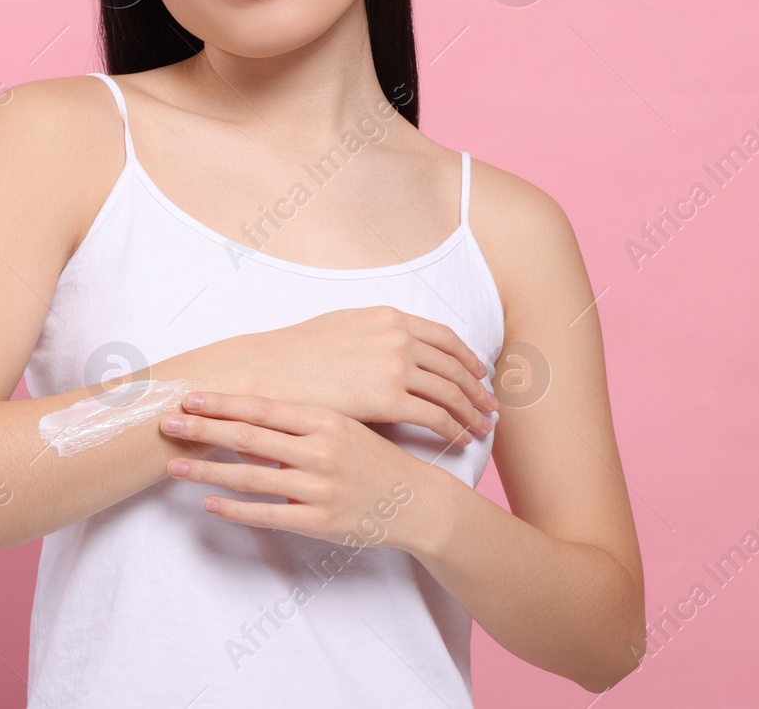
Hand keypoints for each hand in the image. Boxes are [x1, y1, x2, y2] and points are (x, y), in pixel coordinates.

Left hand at [159, 390, 449, 552]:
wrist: (416, 501)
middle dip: (203, 429)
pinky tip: (209, 503)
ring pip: (251, 476)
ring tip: (175, 464)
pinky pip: (268, 514)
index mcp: (326, 420)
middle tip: (166, 422)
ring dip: (208, 469)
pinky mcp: (320, 522)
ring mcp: (320, 487)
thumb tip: (251, 415)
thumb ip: (302, 422)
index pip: (263, 407)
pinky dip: (235, 509)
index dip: (223, 402)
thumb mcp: (345, 428)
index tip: (189, 396)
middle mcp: (321, 450)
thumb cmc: (375, 460)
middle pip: (249, 436)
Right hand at [217, 306, 498, 447]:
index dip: (465, 357)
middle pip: (454, 365)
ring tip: (482, 427)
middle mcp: (398, 336)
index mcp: (388, 317)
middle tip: (491, 405)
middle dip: (477, 388)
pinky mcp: (388, 399)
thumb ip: (372, 332)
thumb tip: (386, 341)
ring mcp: (395, 366)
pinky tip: (461, 439)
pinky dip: (454, 428)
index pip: (443, 336)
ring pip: (450, 391)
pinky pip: (435, 415)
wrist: (267, 372)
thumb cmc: (294, 355)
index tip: (478, 373)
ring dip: (472, 411)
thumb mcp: (339, 326)